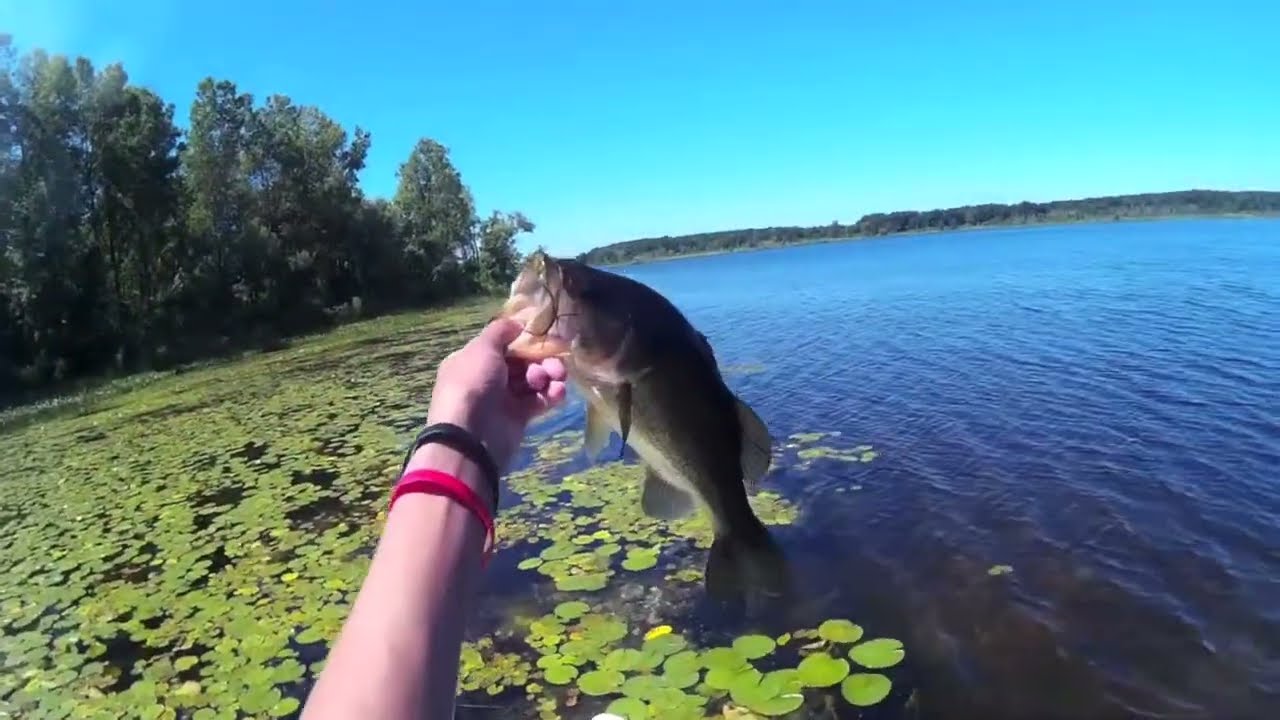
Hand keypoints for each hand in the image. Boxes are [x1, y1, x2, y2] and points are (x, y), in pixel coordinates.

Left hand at [426, 317, 567, 472]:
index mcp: (472, 360)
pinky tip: (558, 393)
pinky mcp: (518, 418)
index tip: (544, 338)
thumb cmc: (473, 383)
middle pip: (521, 363)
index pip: (503, 346)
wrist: (471, 435)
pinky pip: (538, 401)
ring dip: (548, 377)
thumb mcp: (483, 348)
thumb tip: (516, 323)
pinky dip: (550, 396)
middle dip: (541, 360)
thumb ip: (500, 331)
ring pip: (532, 381)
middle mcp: (486, 378)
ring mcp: (502, 399)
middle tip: (555, 365)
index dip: (523, 342)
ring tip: (557, 379)